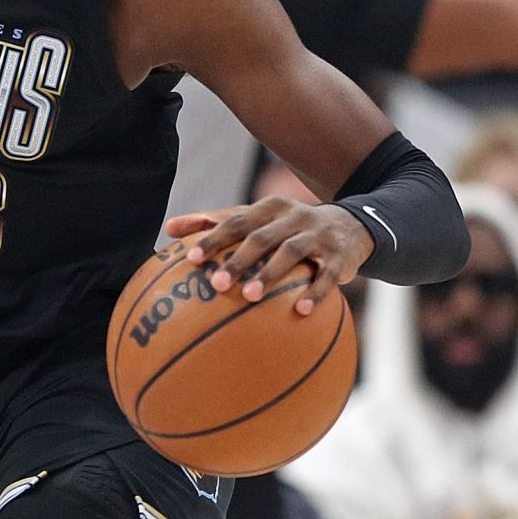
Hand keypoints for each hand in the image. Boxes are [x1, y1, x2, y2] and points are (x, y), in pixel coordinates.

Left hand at [164, 197, 373, 315]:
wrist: (349, 227)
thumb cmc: (285, 228)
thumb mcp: (255, 219)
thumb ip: (213, 223)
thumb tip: (168, 229)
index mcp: (268, 207)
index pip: (236, 221)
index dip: (214, 238)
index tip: (192, 259)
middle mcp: (293, 216)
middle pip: (261, 237)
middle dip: (237, 260)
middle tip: (216, 284)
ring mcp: (318, 234)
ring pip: (291, 252)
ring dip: (270, 274)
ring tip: (249, 298)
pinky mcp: (339, 256)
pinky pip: (327, 274)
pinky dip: (315, 292)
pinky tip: (301, 311)